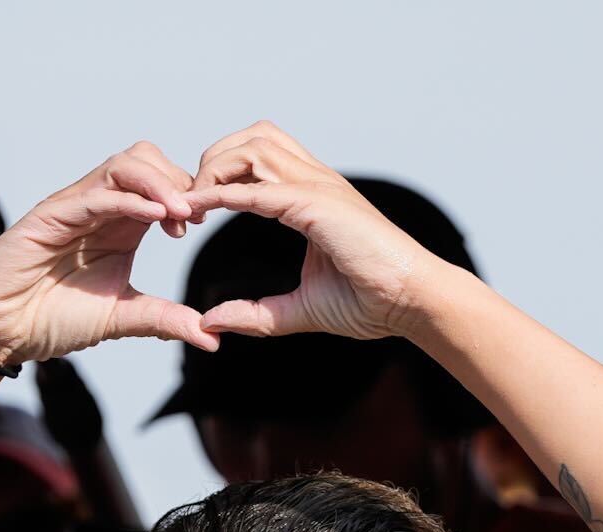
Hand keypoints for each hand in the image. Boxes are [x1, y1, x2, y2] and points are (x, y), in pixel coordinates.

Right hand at [0, 143, 215, 364]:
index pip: (161, 185)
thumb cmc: (52, 319)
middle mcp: (100, 208)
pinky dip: (130, 199)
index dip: (188, 195)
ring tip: (182, 214)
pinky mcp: (51, 215)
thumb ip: (164, 320)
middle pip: (146, 159)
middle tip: (196, 216)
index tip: (203, 223)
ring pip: (124, 165)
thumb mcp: (122, 319)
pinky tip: (156, 218)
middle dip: (179, 180)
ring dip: (160, 183)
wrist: (2, 332)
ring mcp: (75, 207)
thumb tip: (212, 337)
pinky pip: (96, 194)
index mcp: (120, 225)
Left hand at [184, 123, 449, 340]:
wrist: (411, 302)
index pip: (258, 159)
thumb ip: (255, 314)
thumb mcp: (299, 310)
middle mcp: (315, 181)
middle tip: (191, 205)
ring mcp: (319, 188)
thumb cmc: (371, 302)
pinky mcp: (318, 206)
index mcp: (313, 196)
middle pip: (251, 138)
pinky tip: (202, 209)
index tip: (195, 213)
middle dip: (212, 161)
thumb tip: (211, 322)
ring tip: (194, 206)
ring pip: (253, 146)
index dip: (220, 176)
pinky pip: (260, 189)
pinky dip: (225, 194)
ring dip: (215, 170)